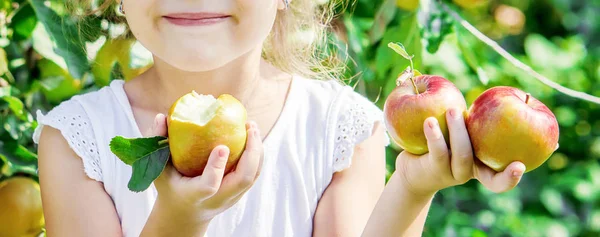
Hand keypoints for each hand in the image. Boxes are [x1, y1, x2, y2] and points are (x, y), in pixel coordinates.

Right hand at [148, 113, 263, 221]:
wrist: (185, 214)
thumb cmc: (171, 188)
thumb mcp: (159, 170)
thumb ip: (158, 144)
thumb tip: (161, 117)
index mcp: (195, 196)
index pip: (209, 185)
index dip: (216, 167)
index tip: (222, 147)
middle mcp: (218, 199)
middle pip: (243, 180)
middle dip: (251, 152)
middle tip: (249, 127)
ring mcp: (232, 197)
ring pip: (253, 175)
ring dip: (257, 150)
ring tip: (252, 127)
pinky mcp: (240, 192)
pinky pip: (254, 172)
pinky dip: (256, 154)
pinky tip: (252, 135)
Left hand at [395, 108, 525, 196]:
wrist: (412, 173)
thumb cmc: (440, 147)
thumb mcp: (458, 135)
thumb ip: (474, 123)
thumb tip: (495, 94)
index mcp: (480, 166)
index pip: (500, 180)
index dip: (511, 177)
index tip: (520, 165)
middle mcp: (467, 172)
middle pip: (481, 159)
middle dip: (478, 134)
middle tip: (465, 110)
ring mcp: (450, 173)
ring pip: (461, 154)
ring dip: (457, 130)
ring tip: (453, 110)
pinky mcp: (433, 170)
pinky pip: (438, 151)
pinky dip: (434, 135)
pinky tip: (429, 121)